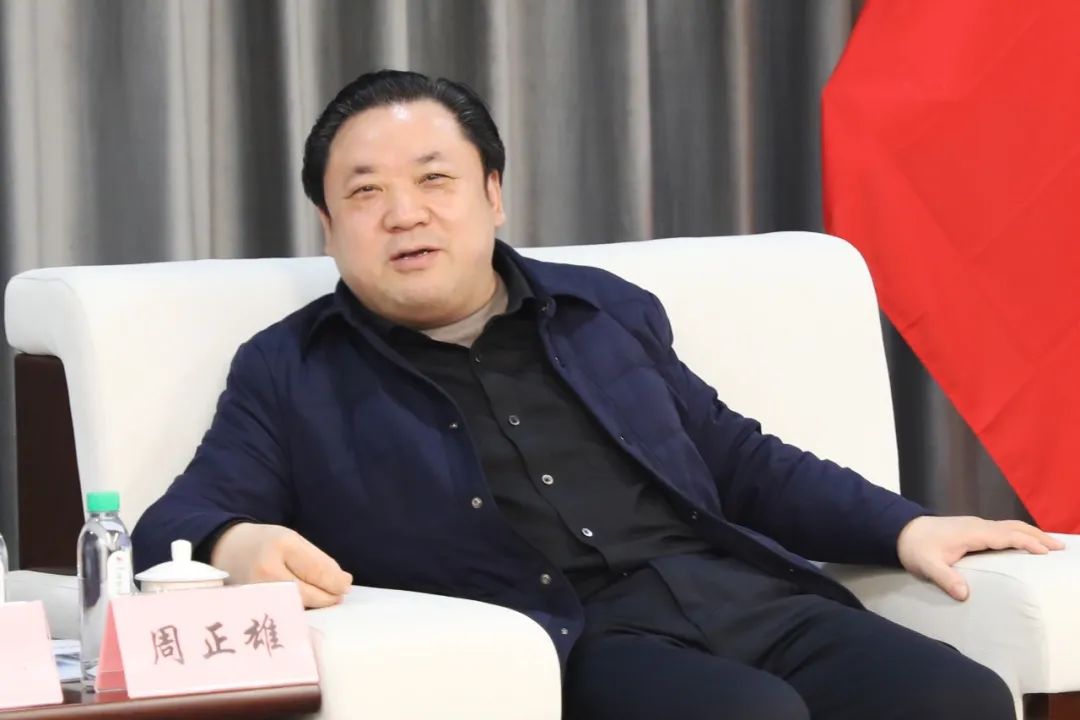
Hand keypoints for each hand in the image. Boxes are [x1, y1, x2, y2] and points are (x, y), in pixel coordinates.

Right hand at [210, 523, 352, 607]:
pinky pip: (284, 614)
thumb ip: (319, 561)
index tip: (345, 584)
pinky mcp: (251, 610)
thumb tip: (344, 584)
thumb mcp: (293, 540)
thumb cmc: (265, 543)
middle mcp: (267, 572)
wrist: (227, 550)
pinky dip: (298, 611)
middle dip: (329, 596)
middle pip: (311, 594)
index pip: (319, 571)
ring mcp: (257, 594)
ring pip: (299, 608)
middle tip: (337, 595)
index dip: (338, 582)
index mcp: (282, 546)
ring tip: (320, 597)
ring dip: (315, 605)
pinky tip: (302, 605)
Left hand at [897, 515, 1063, 600]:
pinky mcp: (972, 529)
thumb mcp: (927, 565)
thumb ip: (945, 578)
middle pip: (1014, 527)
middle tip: (1061, 548)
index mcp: (972, 533)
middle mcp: (977, 525)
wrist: (900, 531)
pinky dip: (1019, 534)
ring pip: (1010, 526)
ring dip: (1031, 533)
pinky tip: (1025, 543)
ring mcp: (975, 525)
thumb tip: (964, 594)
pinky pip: (1002, 529)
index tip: (1047, 552)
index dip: (1028, 543)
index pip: (1007, 536)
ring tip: (1051, 546)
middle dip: (1038, 536)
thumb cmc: (915, 548)